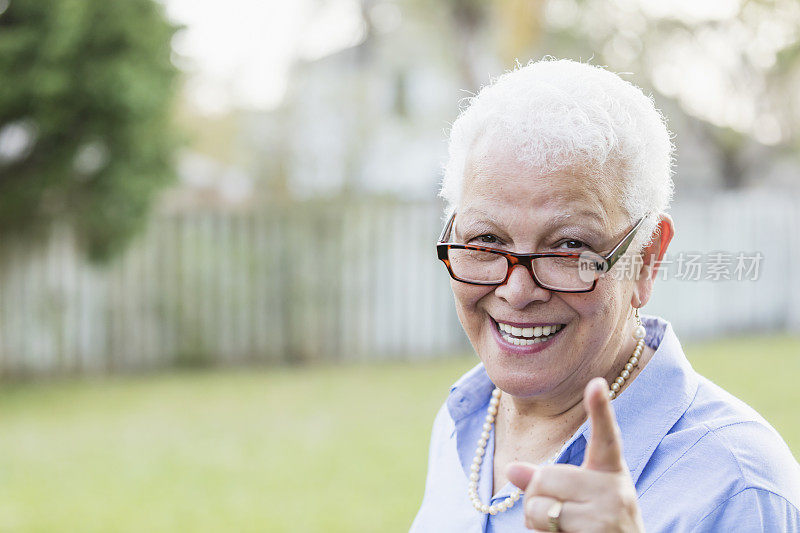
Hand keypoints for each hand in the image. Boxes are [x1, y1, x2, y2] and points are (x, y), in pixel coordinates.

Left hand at [506, 378, 644, 531]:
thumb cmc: (595, 527)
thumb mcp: (577, 499)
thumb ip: (544, 481)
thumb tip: (511, 469)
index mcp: (610, 471)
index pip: (606, 436)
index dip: (601, 409)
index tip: (596, 383)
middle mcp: (615, 489)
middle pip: (545, 477)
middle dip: (536, 497)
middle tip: (556, 513)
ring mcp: (608, 512)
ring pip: (539, 504)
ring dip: (536, 520)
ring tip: (561, 528)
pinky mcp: (597, 532)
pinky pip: (545, 526)